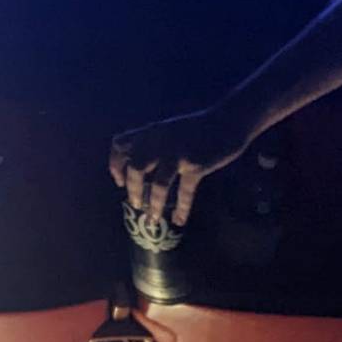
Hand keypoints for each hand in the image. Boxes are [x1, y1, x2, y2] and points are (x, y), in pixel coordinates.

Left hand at [109, 107, 250, 228]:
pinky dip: (182, 208)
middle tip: (134, 203)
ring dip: (154, 203)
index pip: (120, 144)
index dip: (115, 164)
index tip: (119, 181)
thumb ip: (152, 143)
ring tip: (152, 218)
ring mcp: (177, 153)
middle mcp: (159, 141)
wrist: (226, 122)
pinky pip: (185, 191)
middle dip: (132, 187)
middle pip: (136, 166)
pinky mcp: (196, 165)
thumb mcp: (167, 130)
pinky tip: (180, 220)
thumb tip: (139, 168)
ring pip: (159, 182)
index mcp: (149, 131)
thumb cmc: (196, 127)